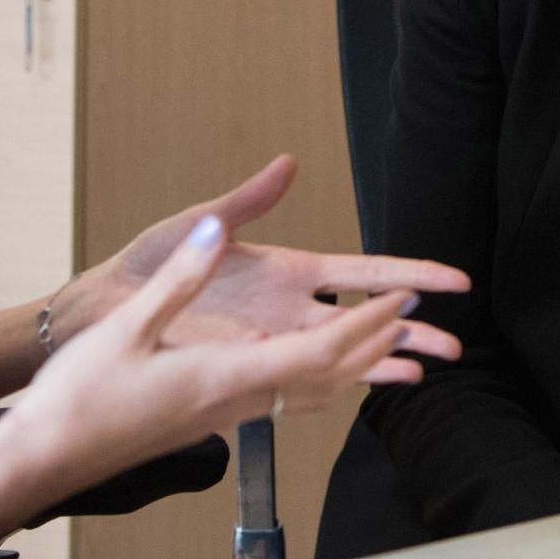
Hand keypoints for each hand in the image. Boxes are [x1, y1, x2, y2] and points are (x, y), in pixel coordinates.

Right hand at [1, 215, 442, 512]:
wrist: (48, 454)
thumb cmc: (81, 395)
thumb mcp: (129, 326)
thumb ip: (180, 277)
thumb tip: (216, 230)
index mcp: (228, 374)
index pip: (324, 351)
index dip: (372, 325)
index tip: (411, 301)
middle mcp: (239, 397)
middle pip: (334, 374)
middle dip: (386, 347)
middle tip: (432, 325)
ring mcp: (227, 412)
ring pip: (313, 391)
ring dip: (360, 367)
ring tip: (400, 350)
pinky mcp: (212, 416)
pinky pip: (284, 396)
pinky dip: (320, 380)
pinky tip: (321, 374)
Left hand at [51, 156, 469, 363]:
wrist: (102, 311)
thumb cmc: (146, 264)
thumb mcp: (199, 225)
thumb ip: (247, 201)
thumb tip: (287, 164)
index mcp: (290, 270)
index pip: (365, 272)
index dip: (411, 275)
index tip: (452, 282)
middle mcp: (291, 308)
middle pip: (367, 322)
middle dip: (413, 332)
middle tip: (457, 345)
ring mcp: (274, 341)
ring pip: (347, 357)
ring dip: (387, 366)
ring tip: (430, 374)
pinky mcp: (251, 369)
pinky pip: (308, 384)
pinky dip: (343, 389)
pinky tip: (373, 394)